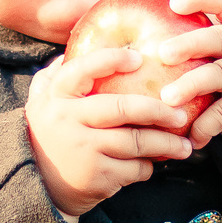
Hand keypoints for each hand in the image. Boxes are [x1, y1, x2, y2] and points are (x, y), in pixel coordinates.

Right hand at [25, 46, 194, 216]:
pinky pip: (134, 169)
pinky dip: (149, 166)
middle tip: (180, 113)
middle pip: (122, 109)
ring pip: (136, 142)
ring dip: (166, 144)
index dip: (112, 61)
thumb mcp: (42, 101)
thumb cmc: (51, 133)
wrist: (37, 184)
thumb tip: (81, 38)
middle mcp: (68, 120)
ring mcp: (83, 150)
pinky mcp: (96, 177)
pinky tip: (154, 163)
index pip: (83, 70)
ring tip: (184, 145)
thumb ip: (57, 73)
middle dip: (158, 110)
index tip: (139, 58)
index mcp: (56, 96)